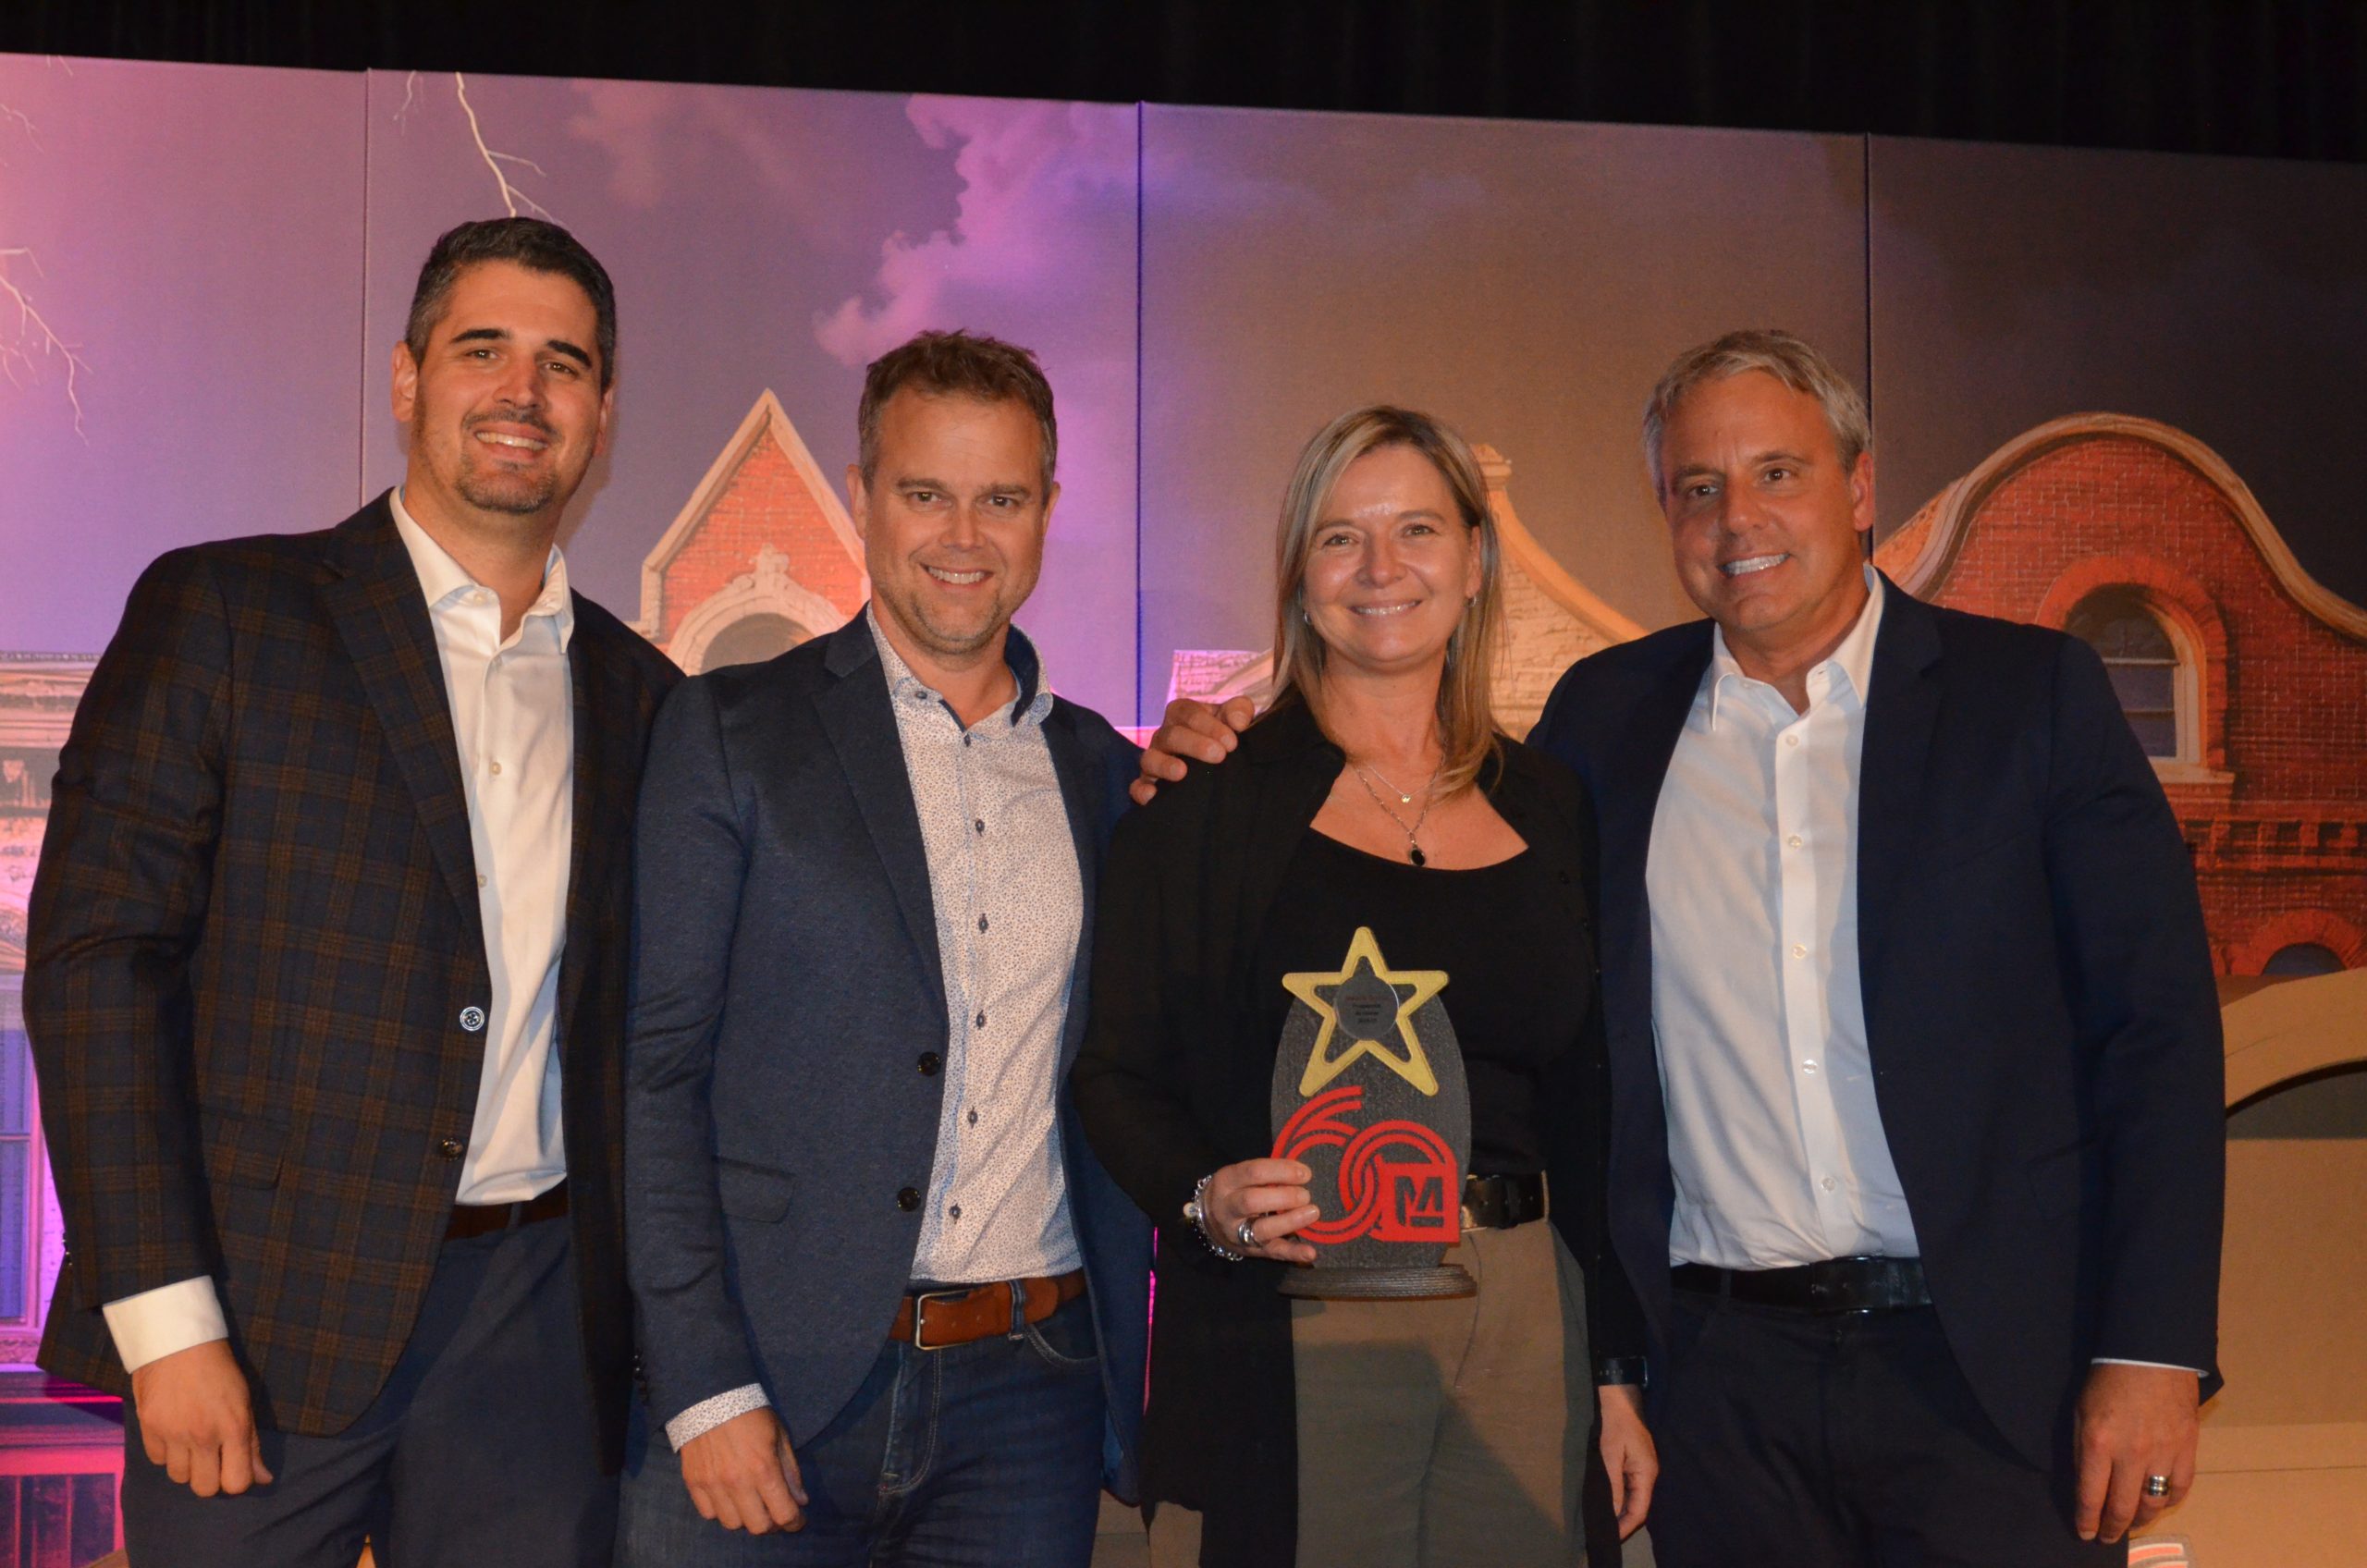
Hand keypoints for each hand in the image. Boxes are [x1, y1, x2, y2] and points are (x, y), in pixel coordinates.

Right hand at [130, 1339, 271, 1496]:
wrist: (178, 1342)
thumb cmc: (219, 1370)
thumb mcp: (244, 1402)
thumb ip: (251, 1443)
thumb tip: (263, 1479)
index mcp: (234, 1427)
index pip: (236, 1483)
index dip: (237, 1481)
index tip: (234, 1468)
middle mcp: (203, 1435)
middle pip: (204, 1488)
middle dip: (210, 1478)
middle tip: (211, 1459)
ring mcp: (173, 1433)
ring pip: (179, 1477)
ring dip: (186, 1465)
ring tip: (191, 1442)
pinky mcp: (148, 1427)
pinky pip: (157, 1460)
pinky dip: (165, 1452)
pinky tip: (172, 1433)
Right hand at [680, 1406, 808, 1534]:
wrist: (711, 1395)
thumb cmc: (752, 1414)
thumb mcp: (780, 1436)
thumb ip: (791, 1472)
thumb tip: (801, 1501)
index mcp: (764, 1469)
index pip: (784, 1514)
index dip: (795, 1522)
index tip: (797, 1520)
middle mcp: (737, 1482)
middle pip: (758, 1527)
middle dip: (772, 1524)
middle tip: (775, 1512)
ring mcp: (713, 1484)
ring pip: (732, 1523)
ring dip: (745, 1518)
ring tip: (751, 1503)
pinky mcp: (694, 1482)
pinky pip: (709, 1513)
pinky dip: (721, 1510)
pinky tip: (728, 1497)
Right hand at [1130, 695, 1254, 805]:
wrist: (1219, 762)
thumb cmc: (1223, 736)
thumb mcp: (1234, 719)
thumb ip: (1240, 712)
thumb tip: (1239, 722)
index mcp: (1182, 715)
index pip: (1189, 713)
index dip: (1209, 725)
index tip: (1232, 742)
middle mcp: (1164, 736)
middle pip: (1171, 735)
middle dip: (1195, 744)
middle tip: (1219, 755)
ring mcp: (1154, 760)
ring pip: (1150, 759)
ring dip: (1165, 765)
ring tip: (1182, 773)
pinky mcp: (1147, 784)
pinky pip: (1136, 786)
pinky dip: (1141, 790)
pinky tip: (1152, 795)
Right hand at [1199, 1158, 1320, 1263]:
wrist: (1210, 1220)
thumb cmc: (1235, 1190)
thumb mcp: (1240, 1176)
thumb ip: (1266, 1173)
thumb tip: (1302, 1172)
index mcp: (1227, 1181)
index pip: (1254, 1172)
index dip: (1281, 1171)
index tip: (1305, 1173)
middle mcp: (1228, 1207)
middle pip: (1252, 1202)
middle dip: (1283, 1197)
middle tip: (1305, 1195)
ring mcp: (1238, 1232)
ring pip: (1262, 1229)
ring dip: (1290, 1221)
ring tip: (1313, 1212)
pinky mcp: (1252, 1250)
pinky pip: (1273, 1252)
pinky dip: (1293, 1253)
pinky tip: (1310, 1252)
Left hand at [1597, 1382, 1655, 1537]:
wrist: (1622, 1399)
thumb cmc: (1616, 1425)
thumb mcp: (1610, 1455)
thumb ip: (1613, 1485)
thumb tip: (1612, 1511)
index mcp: (1647, 1475)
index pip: (1640, 1510)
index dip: (1626, 1525)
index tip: (1611, 1536)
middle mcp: (1650, 1475)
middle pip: (1640, 1507)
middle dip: (1625, 1521)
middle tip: (1606, 1532)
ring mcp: (1646, 1470)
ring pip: (1637, 1498)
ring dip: (1623, 1511)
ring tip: (1607, 1523)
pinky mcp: (1639, 1465)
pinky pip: (1633, 1488)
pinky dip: (1623, 1498)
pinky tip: (1612, 1504)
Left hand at [2074, 1363, 2198, 1542]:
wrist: (2151, 1354)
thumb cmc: (2108, 1379)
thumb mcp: (2080, 1411)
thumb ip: (2082, 1448)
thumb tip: (2084, 1481)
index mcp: (2098, 1443)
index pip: (2090, 1496)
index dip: (2086, 1520)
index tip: (2084, 1533)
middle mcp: (2131, 1455)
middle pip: (2122, 1507)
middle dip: (2112, 1528)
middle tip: (2107, 1537)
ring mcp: (2162, 1454)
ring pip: (2153, 1503)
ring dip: (2140, 1519)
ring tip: (2131, 1523)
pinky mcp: (2187, 1449)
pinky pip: (2179, 1487)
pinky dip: (2169, 1500)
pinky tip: (2158, 1503)